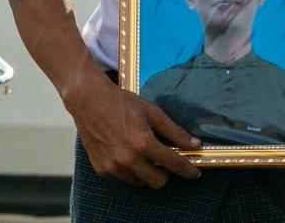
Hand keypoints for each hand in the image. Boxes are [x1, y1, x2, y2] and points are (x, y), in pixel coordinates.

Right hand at [66, 76, 200, 187]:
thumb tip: (194, 144)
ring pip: (140, 183)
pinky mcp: (102, 169)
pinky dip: (130, 171)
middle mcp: (128, 159)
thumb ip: (174, 131)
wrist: (89, 101)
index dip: (187, 170)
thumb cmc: (122, 103)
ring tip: (145, 155)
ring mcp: (113, 167)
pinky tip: (129, 155)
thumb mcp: (153, 112)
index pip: (173, 164)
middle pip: (157, 182)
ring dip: (147, 174)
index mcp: (143, 143)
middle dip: (166, 174)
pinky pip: (123, 179)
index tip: (195, 173)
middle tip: (166, 161)